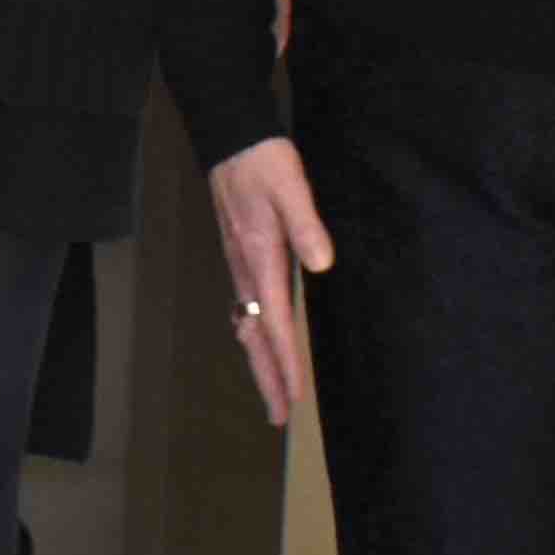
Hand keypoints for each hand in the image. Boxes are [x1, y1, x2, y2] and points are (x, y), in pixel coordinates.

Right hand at [206, 137, 333, 427]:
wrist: (231, 138)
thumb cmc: (263, 161)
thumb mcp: (290, 185)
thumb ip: (307, 225)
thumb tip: (323, 264)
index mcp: (259, 257)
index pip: (274, 321)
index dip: (286, 360)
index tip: (295, 395)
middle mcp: (245, 268)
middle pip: (255, 335)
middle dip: (267, 376)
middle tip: (278, 417)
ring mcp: (239, 264)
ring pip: (247, 325)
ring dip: (259, 361)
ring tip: (271, 393)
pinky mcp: (240, 256)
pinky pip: (245, 309)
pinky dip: (253, 336)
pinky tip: (257, 343)